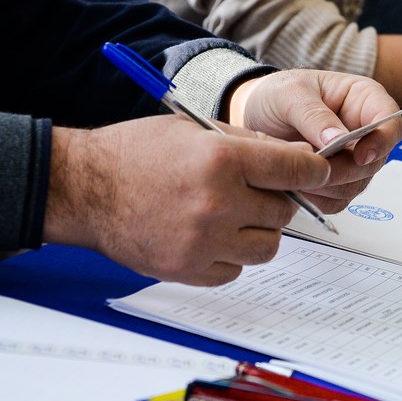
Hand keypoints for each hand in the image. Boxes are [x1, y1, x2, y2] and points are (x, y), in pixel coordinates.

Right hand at [46, 116, 331, 284]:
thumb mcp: (193, 130)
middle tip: (252, 192)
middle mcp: (218, 202)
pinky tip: (209, 235)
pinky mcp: (190, 269)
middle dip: (275, 200)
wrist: (87, 190)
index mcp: (222, 159)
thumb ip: (246, 144)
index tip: (315, 172)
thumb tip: (294, 160)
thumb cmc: (136, 153)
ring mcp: (205, 241)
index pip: (296, 170)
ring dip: (257, 231)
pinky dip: (230, 255)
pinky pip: (235, 269)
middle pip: (284, 212)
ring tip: (231, 215)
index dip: (312, 171)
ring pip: (266, 246)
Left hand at [228, 69, 401, 209]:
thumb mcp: (289, 93)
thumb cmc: (276, 94)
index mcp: (363, 99)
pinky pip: (338, 200)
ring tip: (298, 177)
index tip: (360, 155)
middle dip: (345, 170)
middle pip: (375, 160)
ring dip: (330, 187)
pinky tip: (297, 187)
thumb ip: (314, 114)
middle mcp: (363, 131)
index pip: (389, 121)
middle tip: (314, 169)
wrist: (253, 113)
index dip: (382, 141)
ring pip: (357, 184)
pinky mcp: (336, 180)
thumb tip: (337, 139)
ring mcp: (351, 158)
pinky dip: (319, 199)